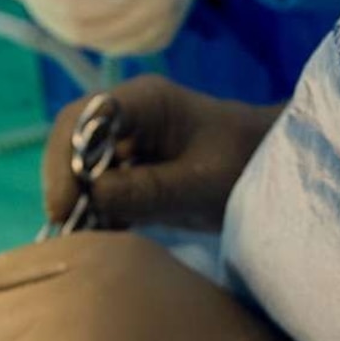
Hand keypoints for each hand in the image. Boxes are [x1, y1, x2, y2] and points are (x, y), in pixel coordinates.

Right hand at [41, 74, 278, 232]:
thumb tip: (91, 195)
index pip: (83, 117)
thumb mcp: (204, 184)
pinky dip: (94, 214)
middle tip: (64, 228)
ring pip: (80, 168)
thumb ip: (149, 189)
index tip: (63, 205)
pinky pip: (99, 189)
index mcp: (146, 102)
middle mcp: (129, 117)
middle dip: (64, 183)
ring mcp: (129, 144)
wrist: (277, 172)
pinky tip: (99, 238)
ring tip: (79, 239)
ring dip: (76, 202)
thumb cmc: (250, 165)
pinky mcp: (134, 172)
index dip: (64, 158)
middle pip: (72, 142)